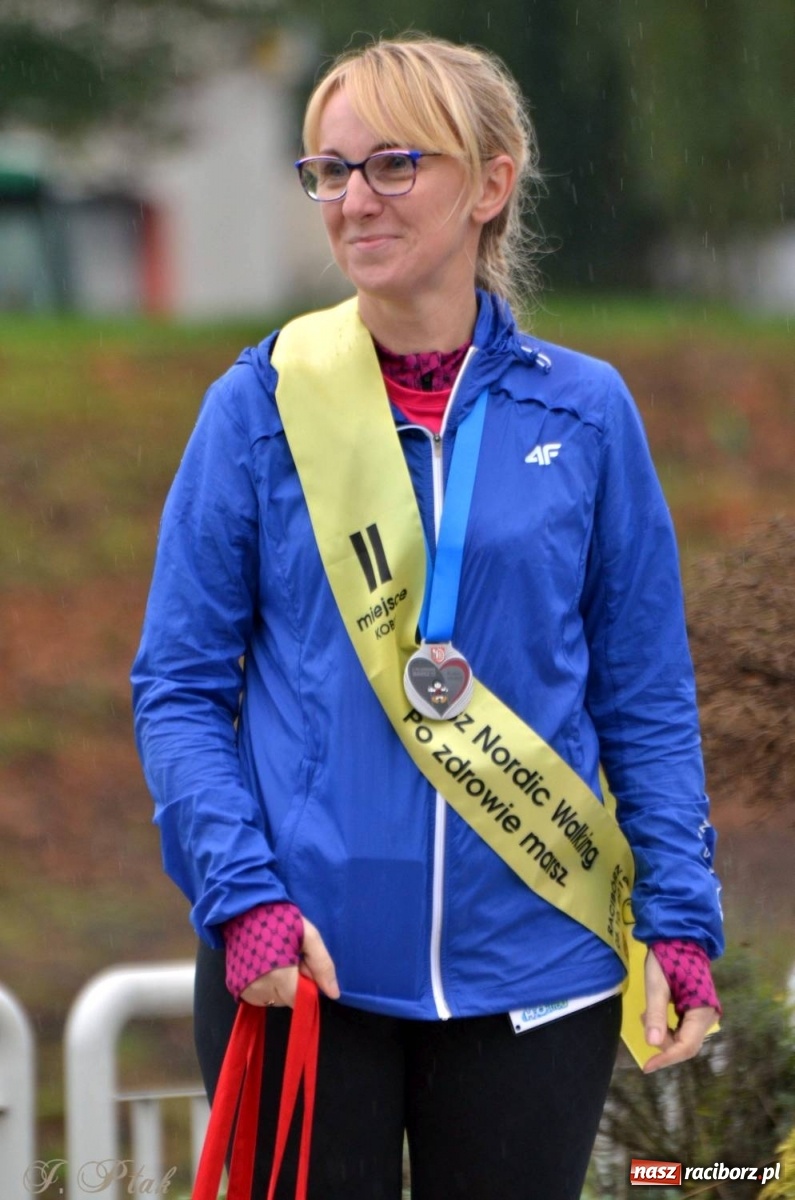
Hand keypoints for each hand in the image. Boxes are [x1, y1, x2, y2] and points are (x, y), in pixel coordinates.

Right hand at [240, 917, 339, 1007]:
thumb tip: (334, 994)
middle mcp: (259, 989)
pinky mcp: (235, 989)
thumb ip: (322, 965)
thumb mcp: (308, 936)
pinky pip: (259, 997)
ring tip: (275, 961)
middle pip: (287, 1001)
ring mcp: (245, 990)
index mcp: (278, 976)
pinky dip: (265, 987)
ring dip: (279, 987)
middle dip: (293, 984)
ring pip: (273, 1000)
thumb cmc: (280, 919)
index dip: (306, 986)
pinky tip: (264, 968)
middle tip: (290, 959)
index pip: (300, 1001)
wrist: (244, 910)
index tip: (303, 967)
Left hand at [642, 947, 716, 1072]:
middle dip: (663, 1043)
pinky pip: (682, 1028)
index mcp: (702, 1011)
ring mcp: (703, 1014)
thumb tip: (652, 1044)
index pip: (686, 1046)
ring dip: (663, 1033)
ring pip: (683, 1038)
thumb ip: (656, 1014)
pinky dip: (666, 1027)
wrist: (679, 938)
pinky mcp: (696, 1011)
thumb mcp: (657, 984)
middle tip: (644, 1021)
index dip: (667, 1058)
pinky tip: (653, 1014)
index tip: (647, 1066)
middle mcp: (708, 1017)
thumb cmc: (667, 958)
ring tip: (646, 1014)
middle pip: (686, 1045)